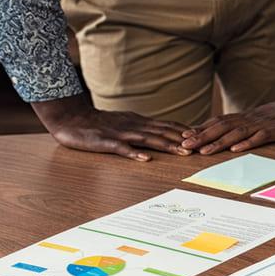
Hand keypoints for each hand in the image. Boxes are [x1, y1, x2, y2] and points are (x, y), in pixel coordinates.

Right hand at [32, 94, 188, 160]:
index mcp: (139, 122)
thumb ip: (143, 127)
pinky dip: (134, 153)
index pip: (167, 125)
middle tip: (203, 147)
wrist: (70, 117)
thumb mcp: (125, 122)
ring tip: (184, 152)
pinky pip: (121, 148)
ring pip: (148, 139)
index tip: (204, 136)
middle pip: (163, 132)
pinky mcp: (105, 142)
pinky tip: (145, 158)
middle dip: (183, 139)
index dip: (185, 130)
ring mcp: (120, 133)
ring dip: (167, 145)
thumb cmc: (98, 123)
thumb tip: (163, 132)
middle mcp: (133, 126)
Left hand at [180, 97, 274, 154]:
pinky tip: (235, 149)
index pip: (219, 122)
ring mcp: (264, 123)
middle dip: (202, 136)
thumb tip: (235, 134)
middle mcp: (252, 118)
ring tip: (203, 151)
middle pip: (222, 126)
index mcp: (248, 116)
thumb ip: (251, 124)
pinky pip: (260, 136)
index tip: (184, 136)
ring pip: (236, 132)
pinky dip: (247, 142)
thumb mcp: (267, 118)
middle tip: (184, 145)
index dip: (201, 129)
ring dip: (218, 142)